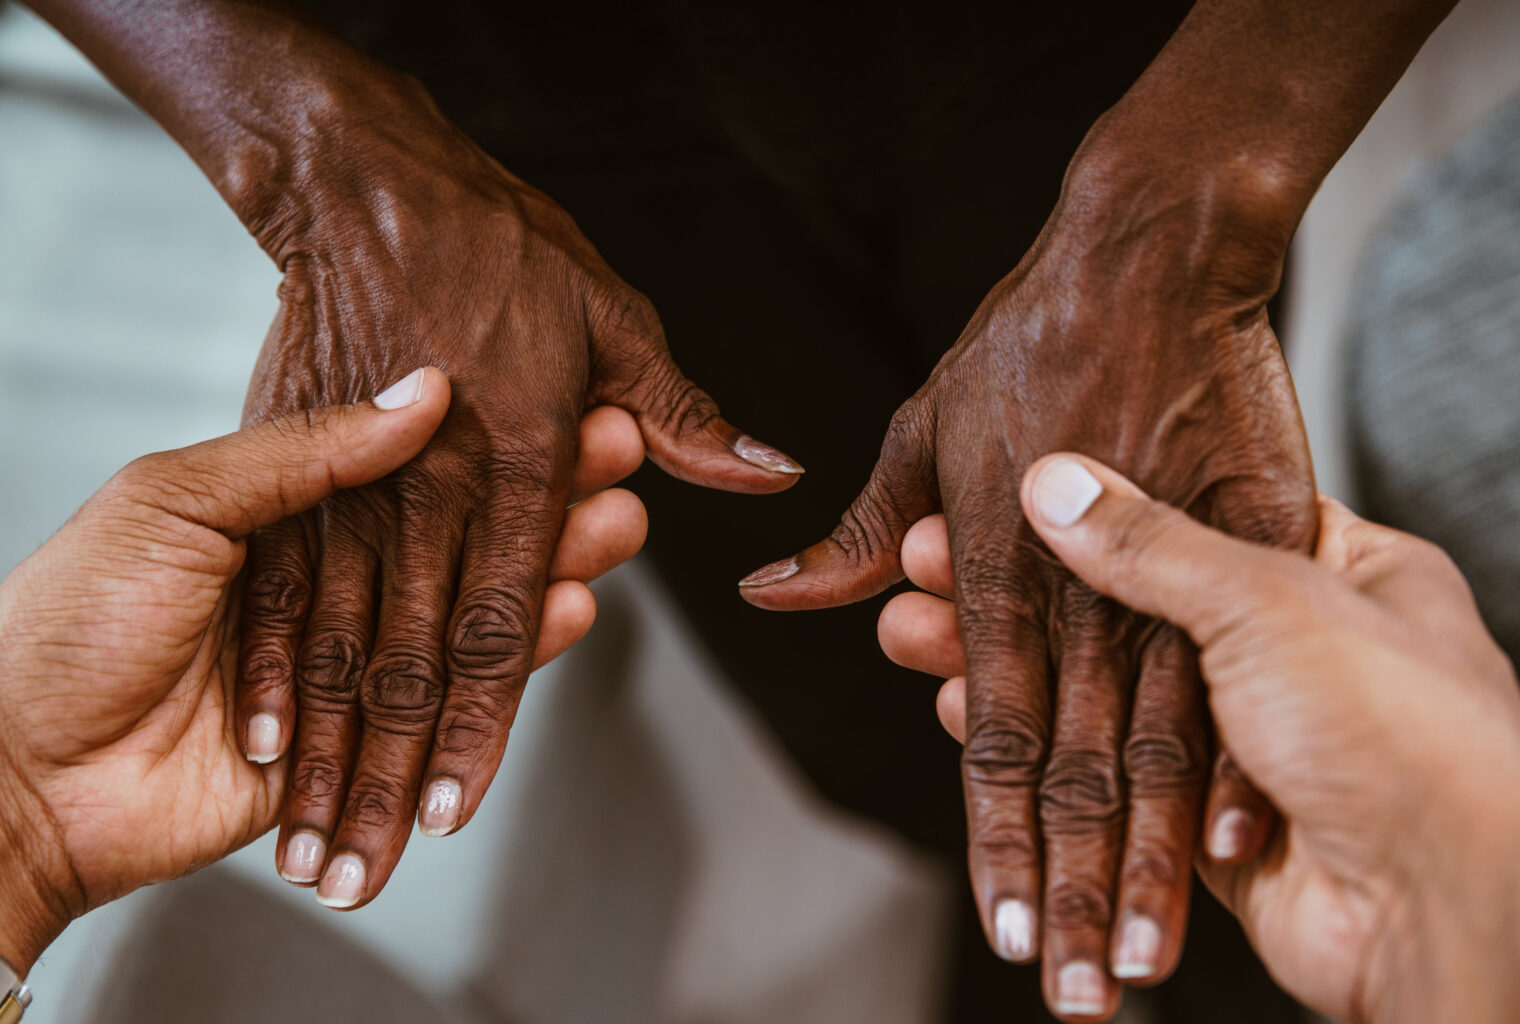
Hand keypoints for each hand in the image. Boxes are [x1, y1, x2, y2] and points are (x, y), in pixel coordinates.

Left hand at [0, 371, 647, 971]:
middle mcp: (326, 584)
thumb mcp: (177, 500)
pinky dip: (517, 660)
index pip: (417, 468)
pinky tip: (573, 611)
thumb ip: (301, 455)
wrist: (13, 770)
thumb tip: (416, 399)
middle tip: (620, 458)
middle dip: (545, 498)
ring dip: (551, 568)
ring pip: (474, 612)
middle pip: (462, 537)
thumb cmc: (66, 619)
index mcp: (283, 515)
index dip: (492, 435)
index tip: (562, 400)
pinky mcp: (355, 744)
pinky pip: (448, 700)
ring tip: (619, 528)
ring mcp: (345, 667)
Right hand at [233, 81, 801, 907]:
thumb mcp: (614, 318)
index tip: (459, 805)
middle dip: (394, 767)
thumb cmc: (503, 246)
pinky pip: (284, 580)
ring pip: (343, 635)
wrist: (371, 183)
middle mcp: (436, 482)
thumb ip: (680, 415)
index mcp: (521, 456)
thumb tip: (769, 475)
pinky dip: (274, 660)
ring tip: (315, 827)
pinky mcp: (300, 462)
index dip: (481, 723)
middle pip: (413, 654)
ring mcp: (358, 475)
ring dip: (330, 742)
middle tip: (375, 858)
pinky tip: (267, 729)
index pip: (502, 619)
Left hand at [740, 152, 1312, 1015]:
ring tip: (1150, 953)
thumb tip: (775, 594)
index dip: (997, 841)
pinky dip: (1244, 749)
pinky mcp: (1251, 531)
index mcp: (994, 561)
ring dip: (1153, 858)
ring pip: (1157, 738)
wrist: (1147, 247)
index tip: (1009, 929)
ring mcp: (1168, 559)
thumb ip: (859, 535)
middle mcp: (1076, 580)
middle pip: (1075, 766)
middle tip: (1084, 993)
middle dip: (1075, 888)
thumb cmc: (1026, 338)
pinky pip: (1250, 655)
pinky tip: (1241, 844)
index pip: (993, 734)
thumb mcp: (922, 429)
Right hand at [884, 454, 1519, 1022]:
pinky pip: (1112, 783)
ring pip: (1106, 702)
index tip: (990, 502)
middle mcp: (1300, 652)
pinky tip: (968, 715)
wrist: (1453, 907)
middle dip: (1016, 597)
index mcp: (1342, 568)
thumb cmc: (1401, 726)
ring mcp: (1262, 745)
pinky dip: (1039, 752)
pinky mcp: (1225, 833)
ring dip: (1007, 674)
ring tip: (918, 639)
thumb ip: (1152, 544)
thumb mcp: (1271, 598)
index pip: (1185, 519)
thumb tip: (1055, 482)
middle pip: (1126, 614)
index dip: (1081, 512)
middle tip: (923, 574)